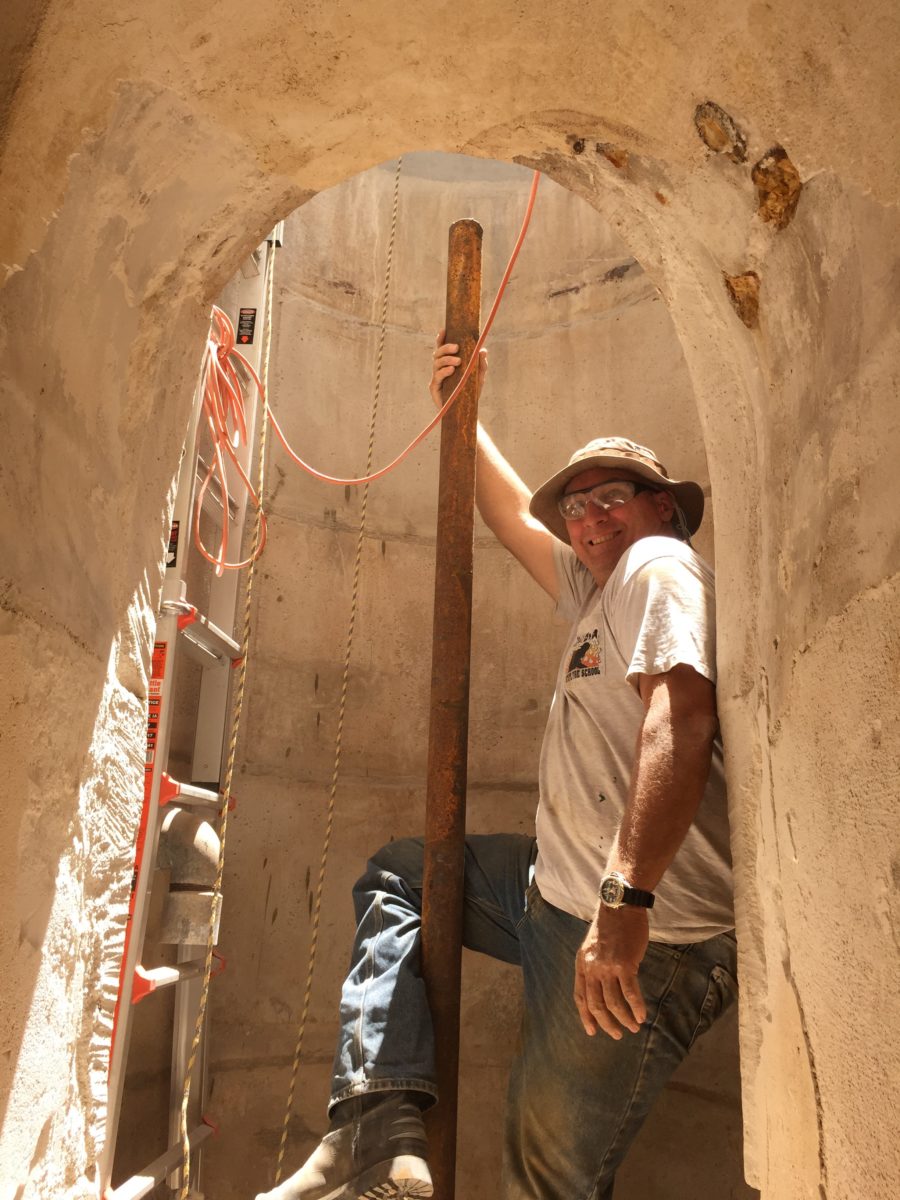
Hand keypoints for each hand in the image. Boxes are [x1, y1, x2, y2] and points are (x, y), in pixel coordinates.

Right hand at [429, 329, 486, 408]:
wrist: (466, 413)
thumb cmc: (470, 393)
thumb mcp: (478, 377)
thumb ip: (480, 364)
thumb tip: (482, 350)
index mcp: (448, 363)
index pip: (442, 348)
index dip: (441, 339)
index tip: (444, 330)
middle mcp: (440, 369)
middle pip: (437, 353)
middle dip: (446, 348)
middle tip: (457, 347)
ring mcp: (436, 378)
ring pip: (436, 363)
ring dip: (447, 359)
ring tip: (458, 361)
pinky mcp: (435, 389)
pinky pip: (437, 377)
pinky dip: (444, 372)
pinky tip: (452, 370)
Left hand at [574, 904, 648, 1038]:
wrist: (620, 907)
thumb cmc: (610, 926)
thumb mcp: (593, 947)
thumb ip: (594, 966)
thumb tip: (601, 988)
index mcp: (582, 964)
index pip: (580, 997)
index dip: (585, 1016)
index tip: (592, 1031)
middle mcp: (592, 968)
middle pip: (596, 1004)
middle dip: (606, 1023)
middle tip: (617, 1034)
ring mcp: (608, 967)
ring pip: (613, 1002)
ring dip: (624, 1019)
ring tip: (633, 1027)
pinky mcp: (625, 965)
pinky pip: (630, 993)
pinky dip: (637, 1007)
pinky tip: (642, 1016)